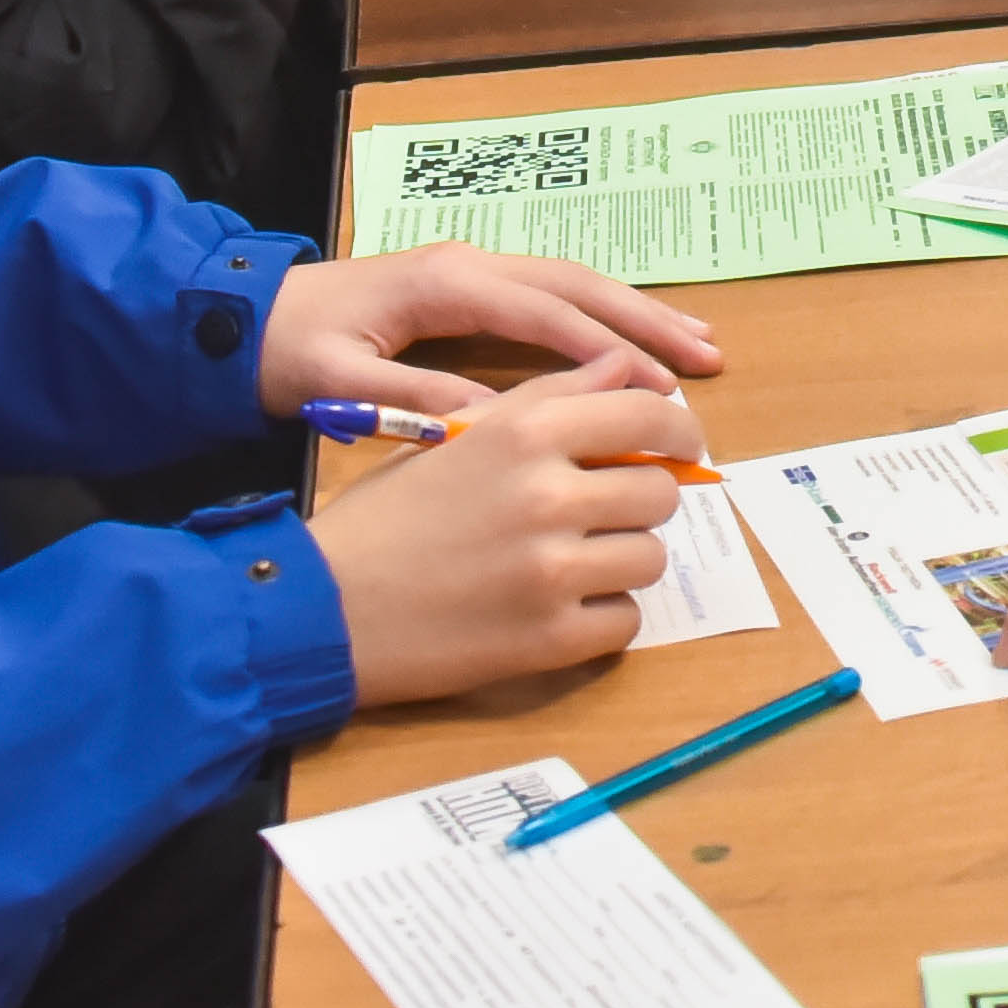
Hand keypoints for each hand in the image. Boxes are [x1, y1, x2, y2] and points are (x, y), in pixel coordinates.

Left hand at [260, 240, 721, 422]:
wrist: (236, 318)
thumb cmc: (287, 353)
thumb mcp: (342, 385)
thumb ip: (418, 401)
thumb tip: (499, 424)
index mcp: (447, 283)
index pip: (549, 314)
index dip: (610, 350)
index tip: (663, 384)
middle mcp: (468, 263)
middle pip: (578, 285)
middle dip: (647, 320)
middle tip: (708, 356)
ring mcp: (469, 268)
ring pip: (571, 283)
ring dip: (633, 313)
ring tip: (694, 343)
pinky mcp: (463, 283)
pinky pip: (549, 294)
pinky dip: (599, 314)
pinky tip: (629, 339)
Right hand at [304, 355, 709, 706]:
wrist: (324, 608)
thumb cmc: (387, 517)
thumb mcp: (458, 436)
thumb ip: (546, 398)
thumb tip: (623, 369)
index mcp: (524, 433)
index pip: (650, 415)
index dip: (679, 430)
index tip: (682, 445)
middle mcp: (548, 495)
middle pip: (660, 491)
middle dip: (640, 500)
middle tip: (602, 512)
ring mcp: (553, 571)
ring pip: (650, 557)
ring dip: (622, 559)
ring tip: (571, 560)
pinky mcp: (551, 639)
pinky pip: (626, 620)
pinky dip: (602, 616)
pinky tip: (557, 607)